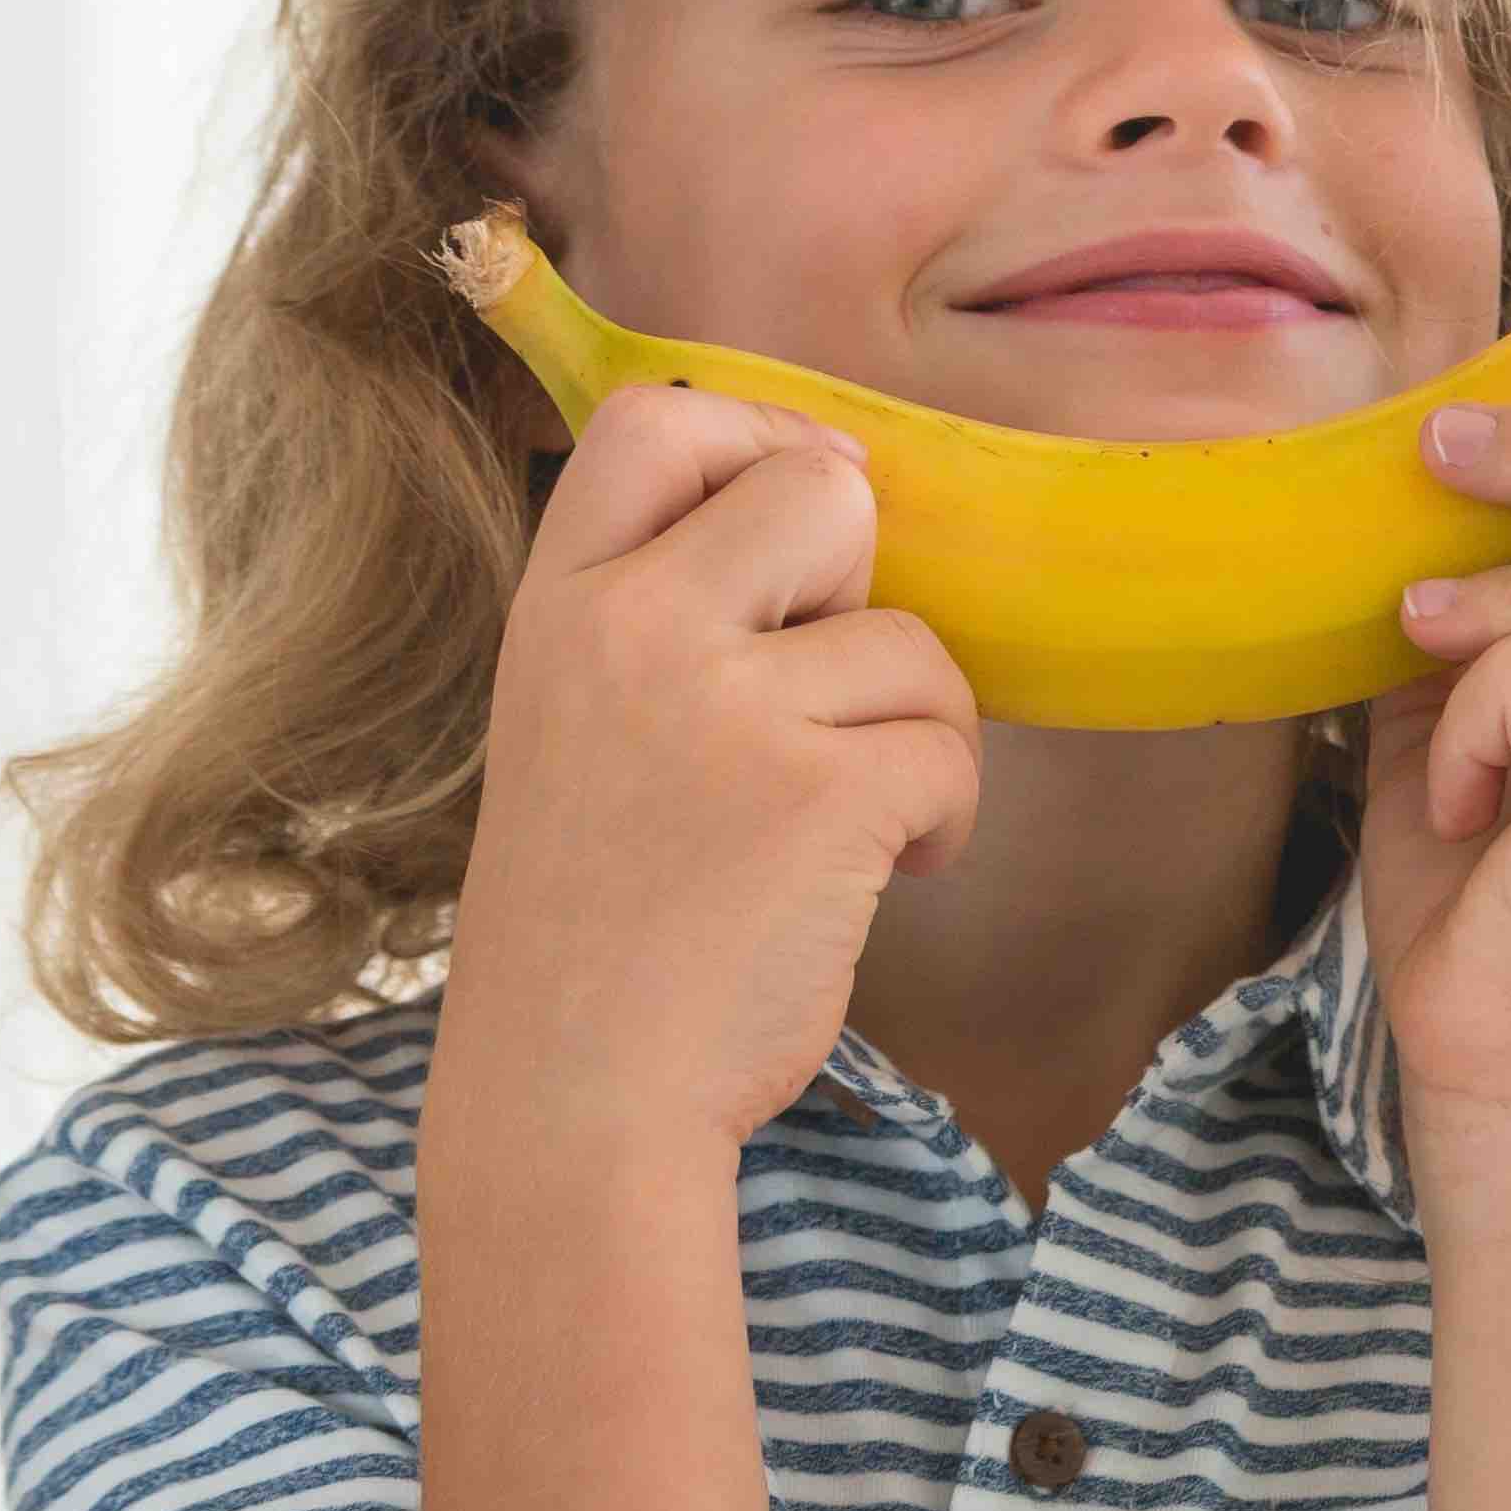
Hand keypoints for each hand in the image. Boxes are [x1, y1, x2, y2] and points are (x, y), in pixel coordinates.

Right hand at [431, 385, 983, 1167]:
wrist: (574, 1092)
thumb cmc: (597, 922)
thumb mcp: (574, 725)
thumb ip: (664, 618)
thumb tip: (832, 500)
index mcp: (559, 606)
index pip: (659, 418)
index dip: (765, 440)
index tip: (810, 527)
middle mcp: (634, 630)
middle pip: (823, 486)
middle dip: (867, 586)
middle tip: (832, 693)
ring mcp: (727, 709)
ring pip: (915, 644)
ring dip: (919, 735)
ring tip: (848, 824)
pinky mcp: (824, 794)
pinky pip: (951, 749)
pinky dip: (946, 817)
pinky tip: (882, 873)